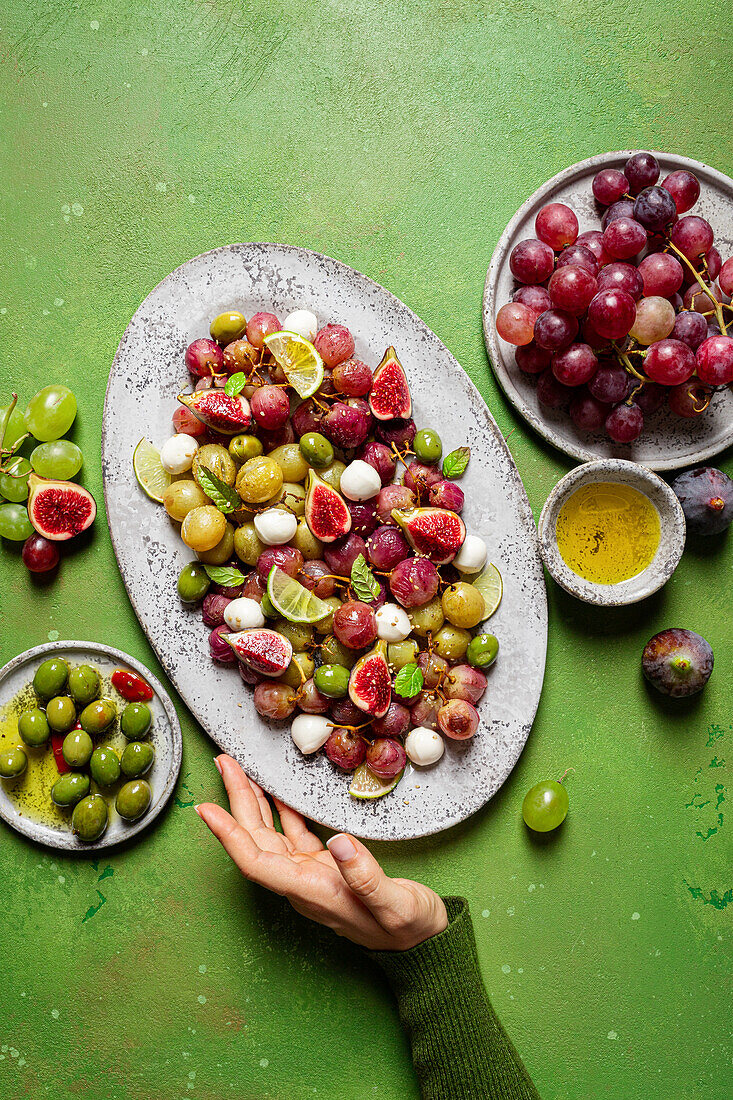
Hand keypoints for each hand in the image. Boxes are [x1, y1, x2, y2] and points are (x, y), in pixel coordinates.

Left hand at [196, 755, 447, 950]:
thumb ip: (366, 876)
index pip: (256, 862)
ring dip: (254, 803)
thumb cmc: (409, 927)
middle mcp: (302, 884)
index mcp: (311, 892)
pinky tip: (276, 793)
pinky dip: (282, 812)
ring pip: (270, 835)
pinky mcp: (325, 868)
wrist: (423, 941)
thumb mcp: (396, 905)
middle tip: (224, 763)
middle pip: (255, 840)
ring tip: (239, 771)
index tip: (206, 808)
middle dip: (237, 801)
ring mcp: (311, 875)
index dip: (229, 835)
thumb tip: (339, 841)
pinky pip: (293, 836)